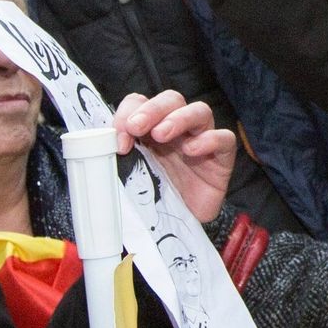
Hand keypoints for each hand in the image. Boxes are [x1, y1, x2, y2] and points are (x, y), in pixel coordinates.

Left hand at [114, 90, 237, 228]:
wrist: (181, 228)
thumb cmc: (156, 198)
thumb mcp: (132, 178)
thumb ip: (119, 163)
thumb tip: (103, 155)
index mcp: (151, 129)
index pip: (140, 103)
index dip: (127, 114)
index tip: (119, 140)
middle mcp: (178, 128)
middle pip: (171, 99)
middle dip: (152, 109)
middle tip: (137, 127)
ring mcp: (202, 139)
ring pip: (199, 111)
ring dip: (178, 118)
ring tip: (162, 134)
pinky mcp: (222, 157)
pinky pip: (224, 138)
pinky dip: (209, 139)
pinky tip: (193, 150)